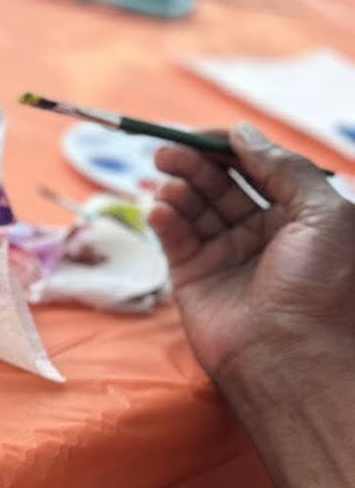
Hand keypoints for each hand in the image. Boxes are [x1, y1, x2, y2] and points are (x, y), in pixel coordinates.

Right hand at [149, 124, 354, 394]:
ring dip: (178, 188)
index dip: (231, 147)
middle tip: (166, 152)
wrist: (291, 355)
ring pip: (195, 206)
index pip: (259, 168)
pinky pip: (175, 237)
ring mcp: (226, 254)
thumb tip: (243, 132)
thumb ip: (284, 167)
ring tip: (167, 183)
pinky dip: (165, 218)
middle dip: (196, 163)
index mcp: (300, 215)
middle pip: (222, 183)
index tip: (203, 136)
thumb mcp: (326, 213)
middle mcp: (263, 232)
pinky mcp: (193, 275)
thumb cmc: (321, 284)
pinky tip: (162, 211)